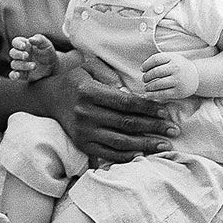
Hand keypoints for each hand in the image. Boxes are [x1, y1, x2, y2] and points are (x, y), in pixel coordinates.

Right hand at [7, 33, 59, 82]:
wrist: (53, 66)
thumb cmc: (48, 52)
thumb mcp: (46, 44)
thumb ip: (39, 39)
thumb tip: (30, 39)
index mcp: (25, 45)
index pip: (16, 42)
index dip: (17, 43)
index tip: (24, 46)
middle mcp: (20, 54)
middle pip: (12, 52)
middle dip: (18, 54)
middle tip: (26, 55)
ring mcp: (21, 64)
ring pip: (14, 64)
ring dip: (22, 65)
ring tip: (34, 66)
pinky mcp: (22, 74)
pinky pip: (13, 75)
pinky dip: (13, 75)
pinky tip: (17, 75)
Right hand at [41, 64, 173, 164]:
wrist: (48, 99)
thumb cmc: (76, 80)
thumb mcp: (89, 67)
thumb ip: (109, 74)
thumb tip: (128, 90)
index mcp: (89, 92)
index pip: (126, 102)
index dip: (148, 108)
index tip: (166, 112)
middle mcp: (85, 113)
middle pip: (127, 123)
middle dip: (154, 127)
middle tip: (174, 130)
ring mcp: (83, 131)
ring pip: (120, 141)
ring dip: (145, 144)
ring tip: (164, 145)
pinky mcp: (82, 144)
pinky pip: (107, 153)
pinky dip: (126, 156)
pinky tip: (142, 154)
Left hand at [140, 51, 198, 100]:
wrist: (196, 76)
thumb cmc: (179, 67)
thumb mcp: (172, 58)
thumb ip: (159, 60)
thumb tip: (142, 69)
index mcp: (173, 58)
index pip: (156, 59)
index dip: (146, 64)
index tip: (142, 69)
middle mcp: (176, 68)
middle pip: (155, 72)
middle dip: (147, 77)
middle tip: (144, 79)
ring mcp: (178, 80)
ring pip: (158, 84)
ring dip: (149, 86)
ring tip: (146, 87)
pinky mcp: (179, 91)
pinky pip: (163, 94)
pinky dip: (153, 95)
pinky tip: (147, 95)